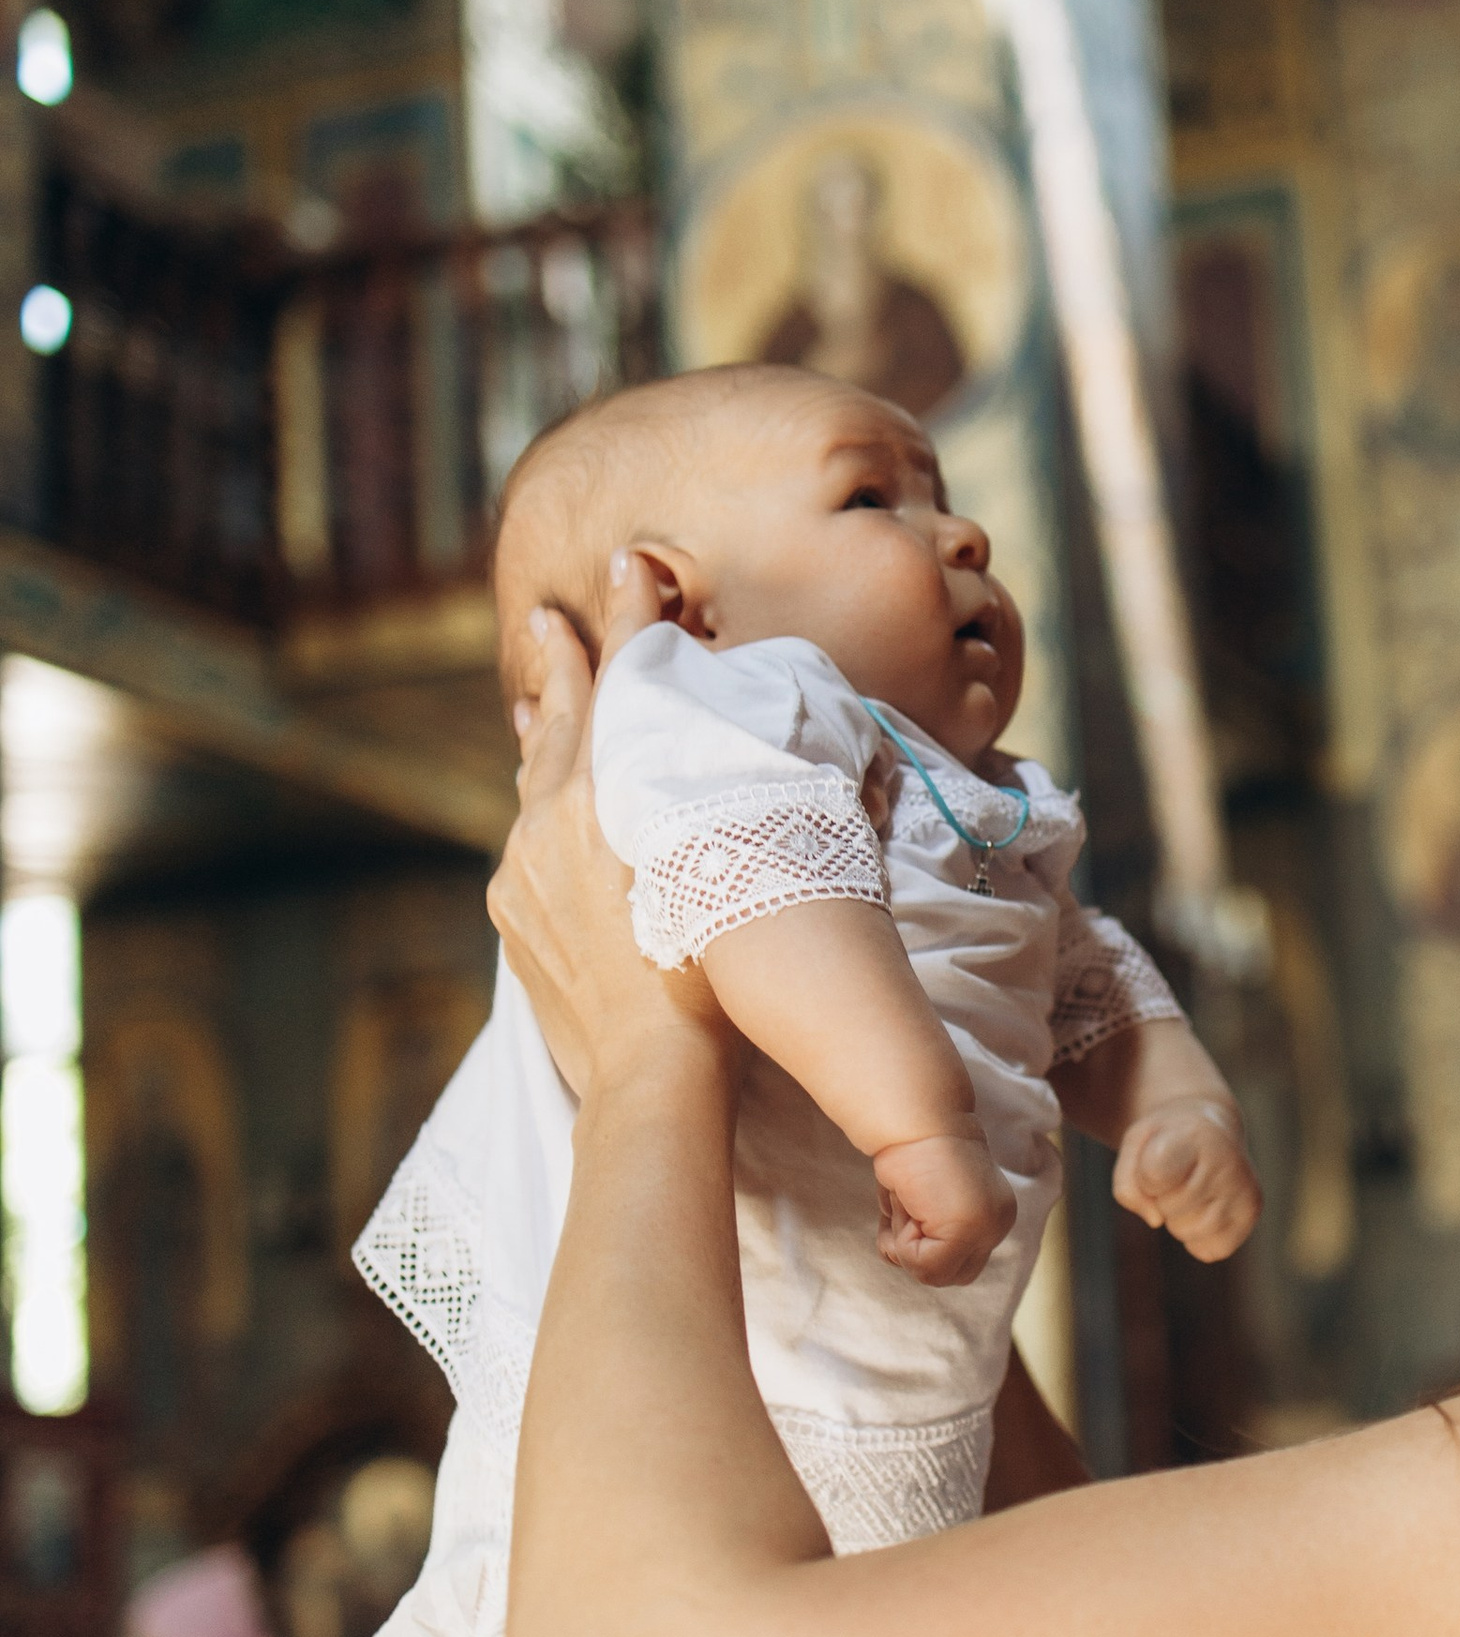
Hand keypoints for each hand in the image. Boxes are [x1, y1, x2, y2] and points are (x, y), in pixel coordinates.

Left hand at [489, 559, 728, 1103]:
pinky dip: (536, 801)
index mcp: (610, 795)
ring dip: (544, 731)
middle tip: (550, 614)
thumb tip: (770, 768)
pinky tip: (536, 796)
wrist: (653, 1072)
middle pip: (562, 718)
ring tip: (540, 692)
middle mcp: (553, 819)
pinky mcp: (513, 912)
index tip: (629, 564)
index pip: (624, 682)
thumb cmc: (718, 978)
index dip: (632, 620)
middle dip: (564, 660)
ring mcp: (523, 868)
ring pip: (534, 779)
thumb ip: (731, 806)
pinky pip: (523, 836)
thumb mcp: (732, 869)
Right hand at [873, 1125, 1018, 1284]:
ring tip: (910, 1201)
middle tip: (908, 1210)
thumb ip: (919, 1235)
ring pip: (936, 1275)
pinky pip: (924, 1266)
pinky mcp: (970, 1231)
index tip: (910, 1207)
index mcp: (993, 1212)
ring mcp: (988, 1228)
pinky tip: (910, 1203)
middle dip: (918, 1254)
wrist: (915, 1120)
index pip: (959, 1261)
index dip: (923, 1245)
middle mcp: (998, 1222)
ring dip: (907, 1243)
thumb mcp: (917, 1203)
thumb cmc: (909, 1153)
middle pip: (952, 1275)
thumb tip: (897, 1259)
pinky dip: (902, 1241)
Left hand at [1113, 1099, 1261, 1263]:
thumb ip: (1127, 1185)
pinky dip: (1199, 1238)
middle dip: (1162, 1197)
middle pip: (1166, 1209)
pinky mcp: (1251, 1212)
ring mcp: (1243, 1188)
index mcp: (1195, 1136)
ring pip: (1187, 1233)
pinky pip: (1210, 1250)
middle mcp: (1226, 1161)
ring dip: (1178, 1218)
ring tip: (1191, 1188)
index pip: (1154, 1176)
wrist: (1213, 1129)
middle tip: (1178, 1173)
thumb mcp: (1135, 1146)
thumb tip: (1155, 1221)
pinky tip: (1205, 1208)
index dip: (1144, 1176)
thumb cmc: (1168, 1140)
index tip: (1159, 1156)